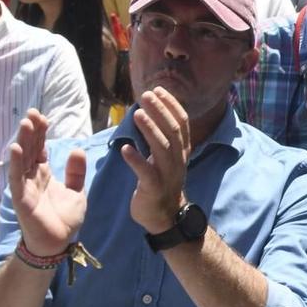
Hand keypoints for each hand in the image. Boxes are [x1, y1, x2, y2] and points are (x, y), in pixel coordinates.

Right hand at [5, 109, 87, 254]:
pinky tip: (14, 148)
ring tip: (25, 124)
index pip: (39, 148)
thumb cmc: (64, 219)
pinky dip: (15, 163)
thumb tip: (77, 150)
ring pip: (21, 160)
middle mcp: (31, 177)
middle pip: (29, 149)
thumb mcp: (76, 191)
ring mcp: (24, 187)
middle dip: (30, 131)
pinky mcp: (21, 198)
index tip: (43, 116)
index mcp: (43, 174)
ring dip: (22, 141)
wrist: (58, 243)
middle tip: (32, 113)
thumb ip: (76, 172)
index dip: (40, 133)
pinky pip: (16, 178)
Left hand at [118, 87, 191, 233]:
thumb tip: (153, 111)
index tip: (158, 90)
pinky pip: (146, 172)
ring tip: (137, 114)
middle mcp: (178, 160)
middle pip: (171, 131)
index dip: (171, 105)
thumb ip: (163, 138)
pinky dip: (135, 160)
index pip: (181, 123)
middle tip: (146, 95)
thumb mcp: (167, 158)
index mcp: (182, 150)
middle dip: (160, 111)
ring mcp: (167, 174)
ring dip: (150, 130)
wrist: (165, 216)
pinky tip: (125, 148)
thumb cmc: (161, 182)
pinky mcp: (154, 188)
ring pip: (162, 148)